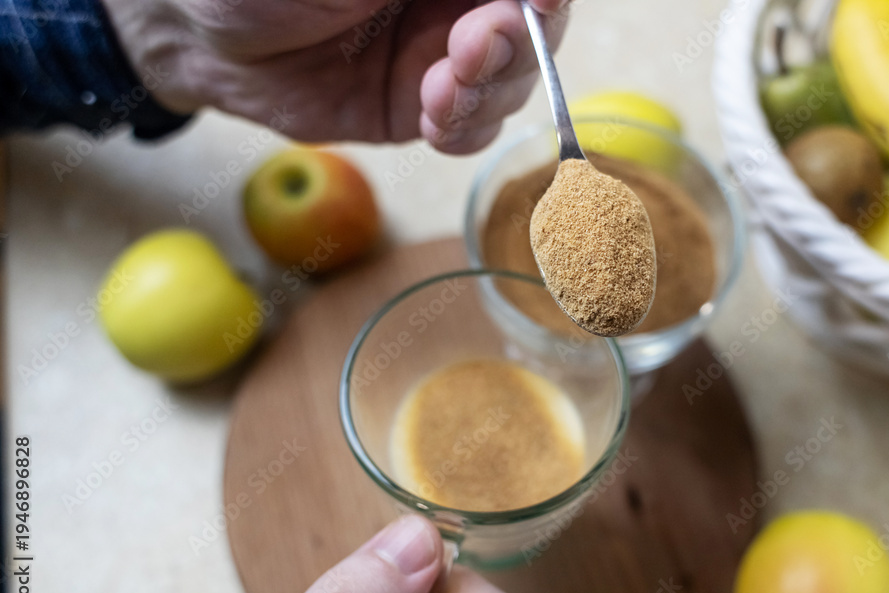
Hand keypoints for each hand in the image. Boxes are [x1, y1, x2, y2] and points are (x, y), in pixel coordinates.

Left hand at [102, 0, 568, 152]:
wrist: (198, 34)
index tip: (532, 3)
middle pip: (537, 25)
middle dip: (518, 42)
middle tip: (474, 46)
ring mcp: (441, 54)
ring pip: (511, 80)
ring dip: (490, 90)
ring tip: (438, 88)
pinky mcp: (417, 108)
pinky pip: (471, 129)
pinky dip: (466, 130)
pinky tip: (434, 119)